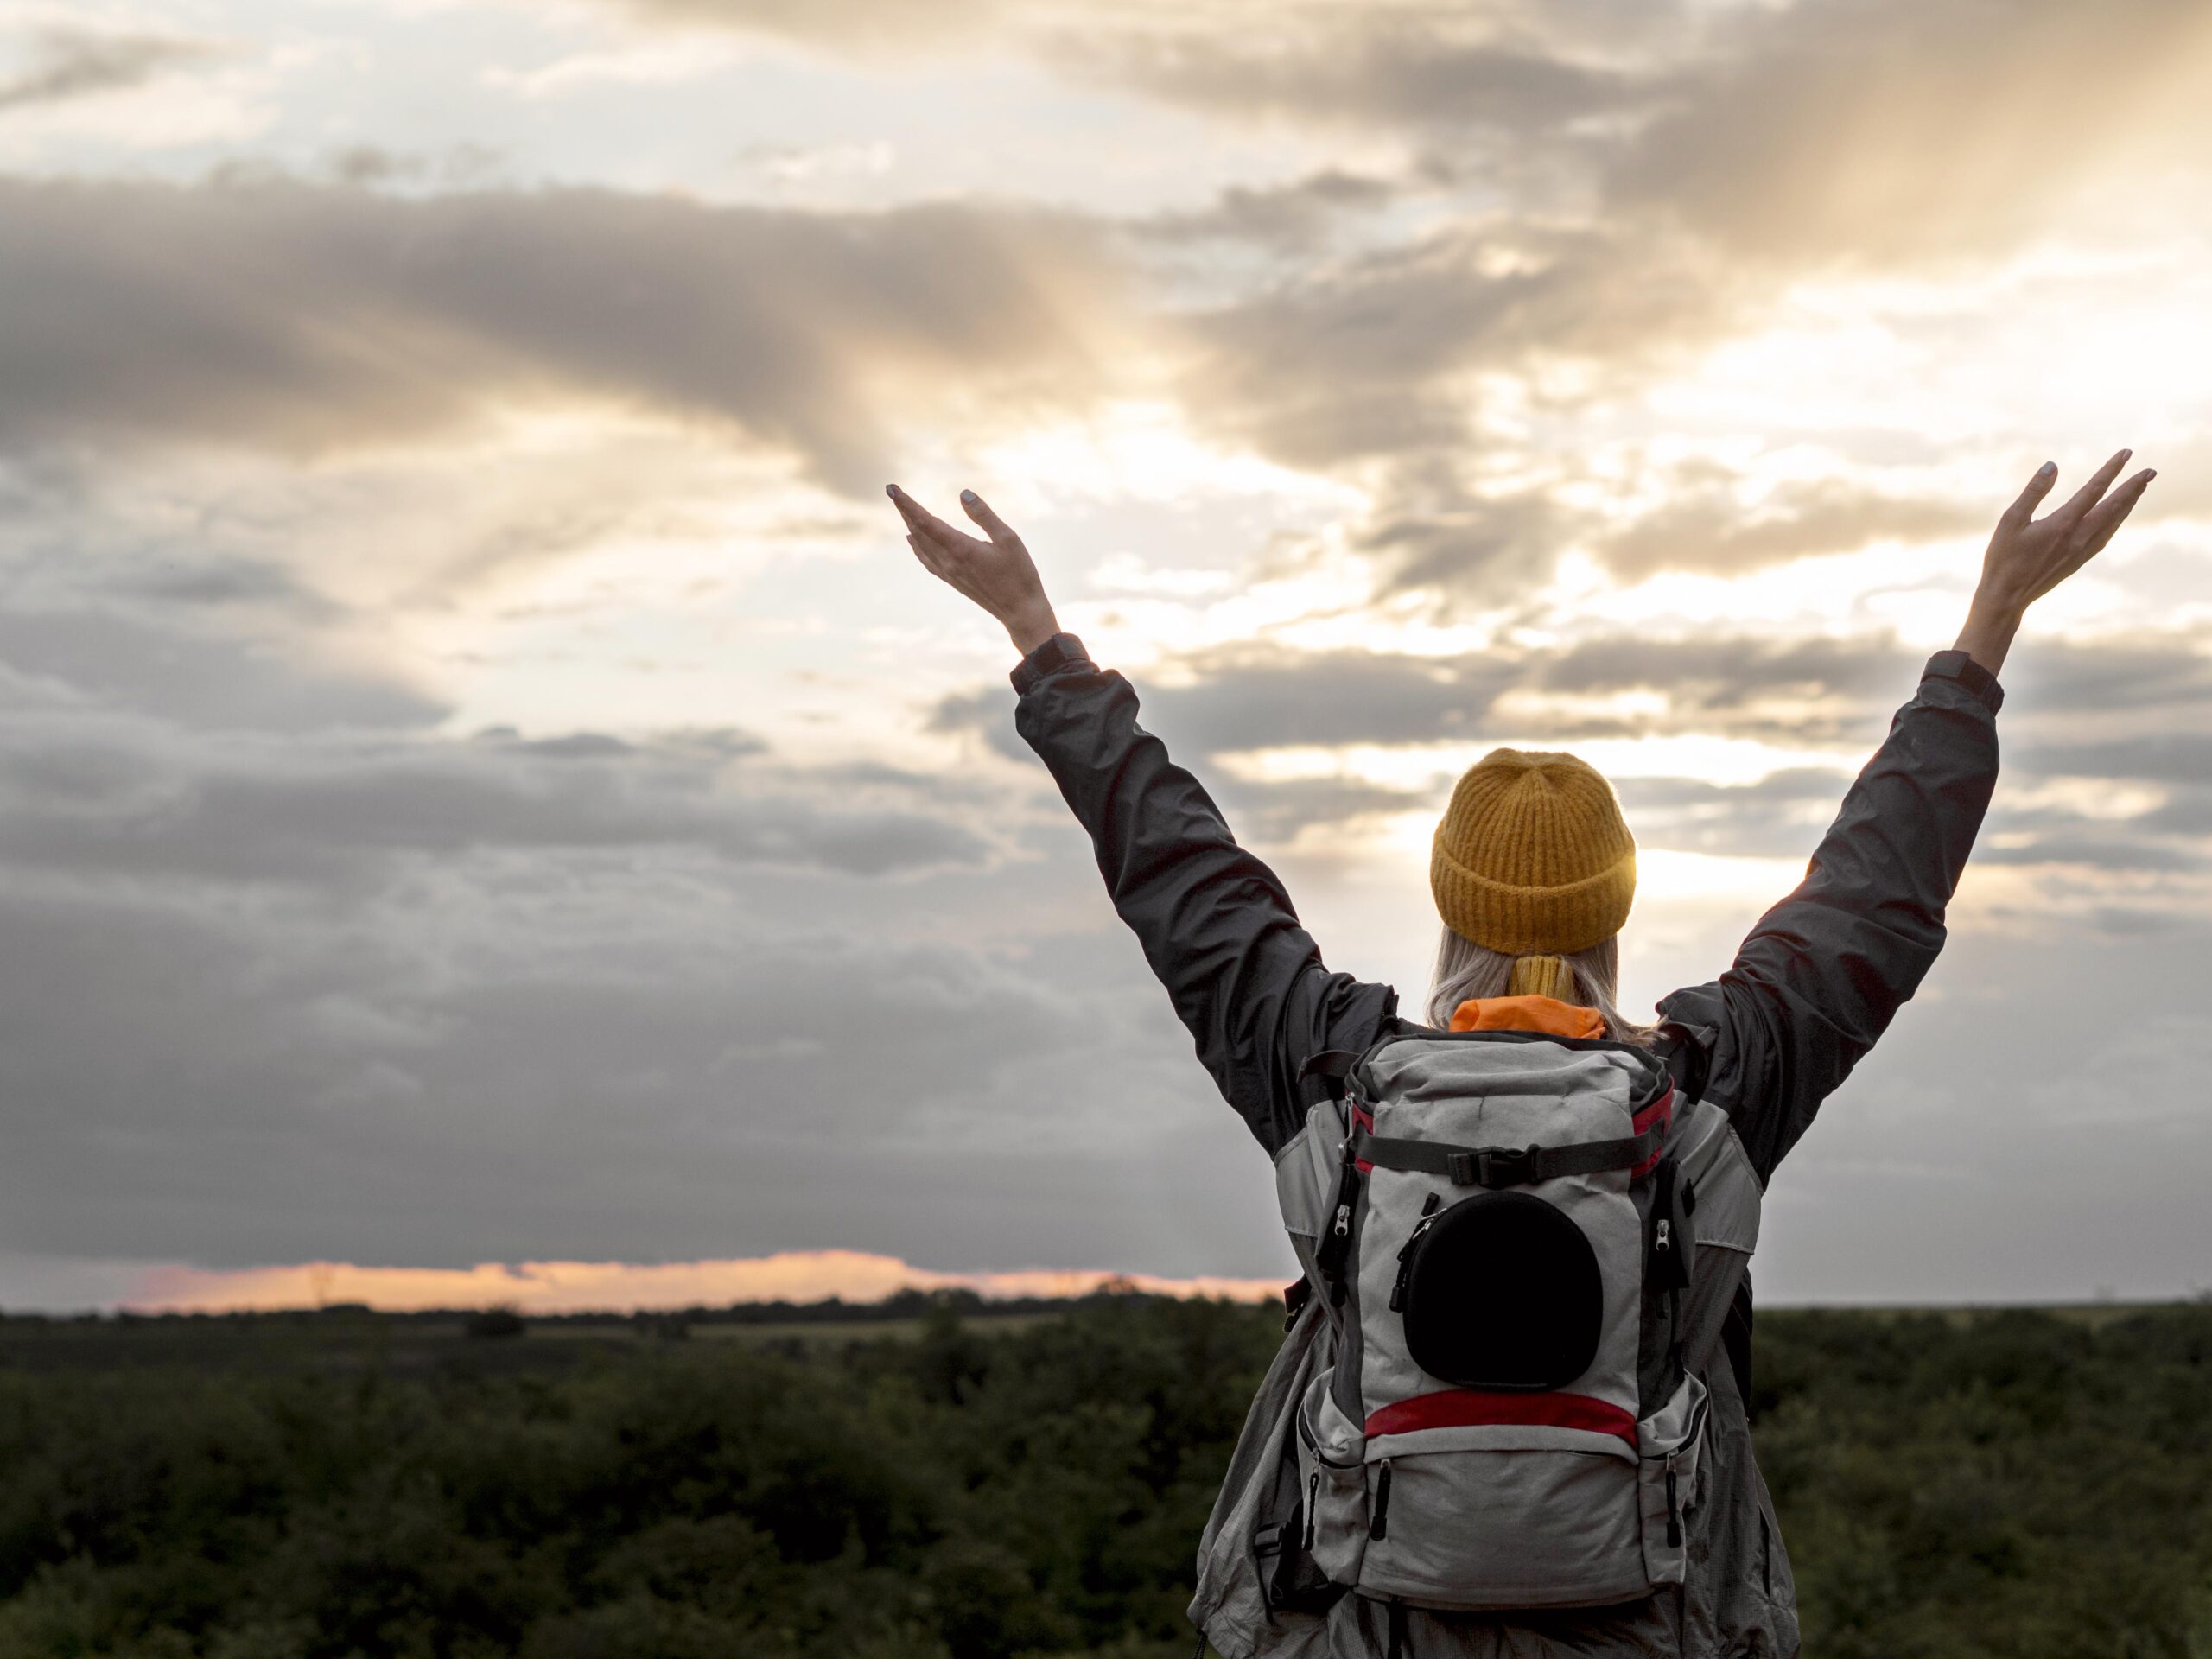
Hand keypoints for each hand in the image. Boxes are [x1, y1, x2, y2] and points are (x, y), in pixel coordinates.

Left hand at [888, 483, 1059, 655]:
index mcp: (960, 548)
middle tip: (893, 491)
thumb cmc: (1020, 574)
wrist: (1020, 611)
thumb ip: (984, 515)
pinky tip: (913, 541)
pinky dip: (917, 547)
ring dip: (910, 526)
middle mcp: (949, 561)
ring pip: (921, 545)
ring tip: (903, 510)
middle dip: (905, 510)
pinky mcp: (953, 581)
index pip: (925, 521)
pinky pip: (927, 561)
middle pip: (918, 531)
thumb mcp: (1008, 538)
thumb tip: (962, 494)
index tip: (892, 489)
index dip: (907, 504)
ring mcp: (949, 573)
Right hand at [1955, 449, 2154, 676]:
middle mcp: (2078, 537)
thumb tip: (2052, 465)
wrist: (2006, 598)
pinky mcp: (2078, 561)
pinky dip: (2117, 521)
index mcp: (2063, 524)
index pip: (2094, 490)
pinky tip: (2118, 517)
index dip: (2111, 470)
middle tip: (2151, 472)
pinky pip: (2106, 536)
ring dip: (2129, 503)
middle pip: (2114, 506)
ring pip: (2114, 522)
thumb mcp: (2011, 520)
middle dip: (2133, 487)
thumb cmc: (2003, 557)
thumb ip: (2034, 491)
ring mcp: (2081, 551)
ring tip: (2140, 489)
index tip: (2126, 453)